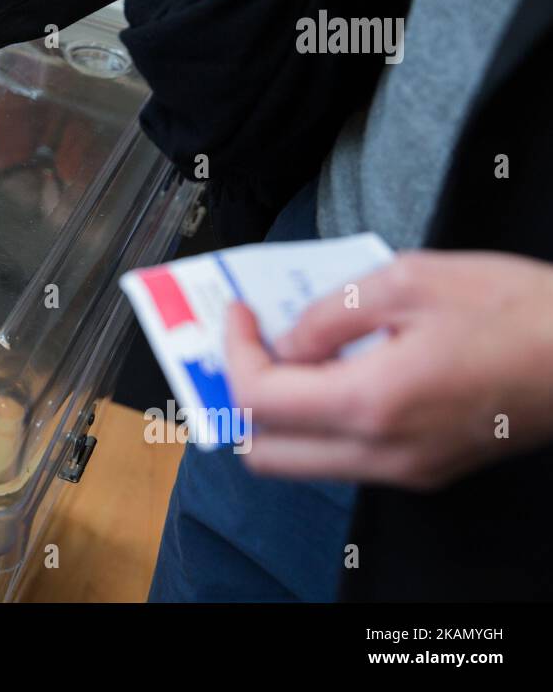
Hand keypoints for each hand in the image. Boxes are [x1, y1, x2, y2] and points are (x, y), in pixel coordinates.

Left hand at [223, 251, 552, 489]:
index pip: (258, 400)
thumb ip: (328, 314)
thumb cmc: (515, 311)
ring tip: (286, 350)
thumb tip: (286, 339)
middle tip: (249, 342)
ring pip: (302, 460)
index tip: (238, 313)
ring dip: (278, 410)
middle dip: (241, 394)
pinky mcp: (425, 467)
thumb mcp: (408, 281)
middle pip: (264, 450)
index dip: (233, 352)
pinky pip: (344, 455)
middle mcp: (383, 451)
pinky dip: (319, 417)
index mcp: (373, 403)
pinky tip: (333, 367)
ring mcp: (405, 468)